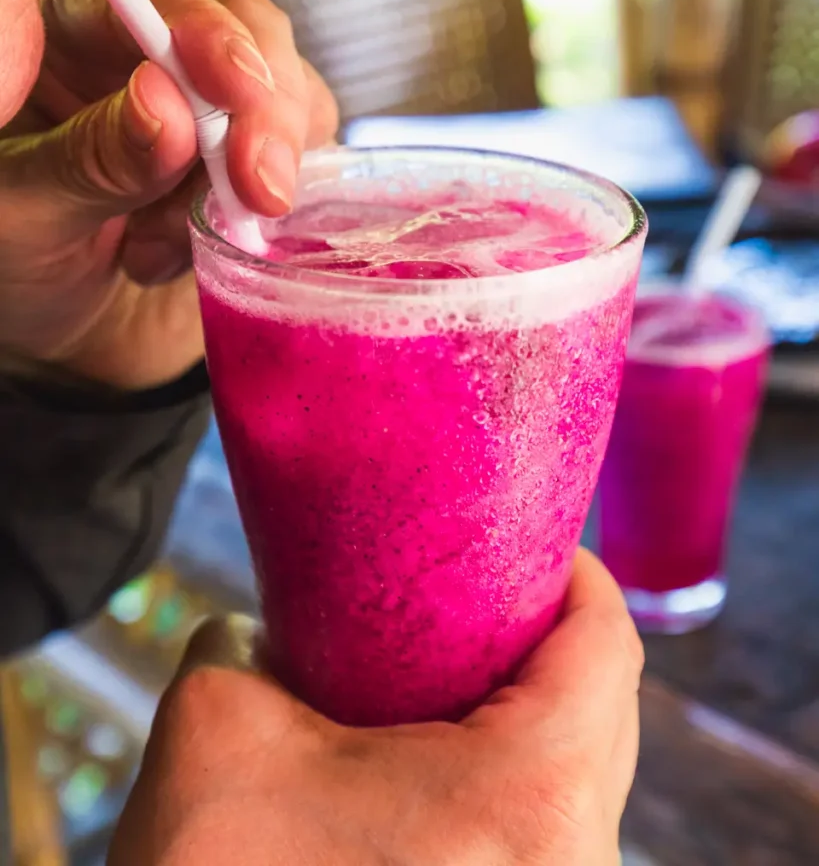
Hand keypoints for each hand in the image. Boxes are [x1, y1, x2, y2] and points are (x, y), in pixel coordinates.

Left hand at [0, 0, 337, 389]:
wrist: (72, 342)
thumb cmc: (20, 272)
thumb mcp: (24, 218)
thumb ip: (89, 161)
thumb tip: (165, 105)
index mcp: (68, 41)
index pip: (147, 4)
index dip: (206, 37)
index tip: (239, 92)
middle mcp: (151, 60)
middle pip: (244, 32)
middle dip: (264, 113)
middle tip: (262, 193)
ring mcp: (215, 112)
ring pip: (290, 97)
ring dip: (254, 181)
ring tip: (166, 249)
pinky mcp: (259, 162)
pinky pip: (308, 164)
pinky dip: (272, 219)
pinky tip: (201, 257)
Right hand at [109, 550, 642, 865]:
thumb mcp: (217, 729)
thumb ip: (244, 643)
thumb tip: (264, 630)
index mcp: (529, 799)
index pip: (604, 644)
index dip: (574, 573)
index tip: (527, 540)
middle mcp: (571, 862)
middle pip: (605, 706)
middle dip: (547, 637)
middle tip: (479, 592)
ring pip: (583, 774)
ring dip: (533, 709)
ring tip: (454, 667)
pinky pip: (552, 828)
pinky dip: (516, 775)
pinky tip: (443, 755)